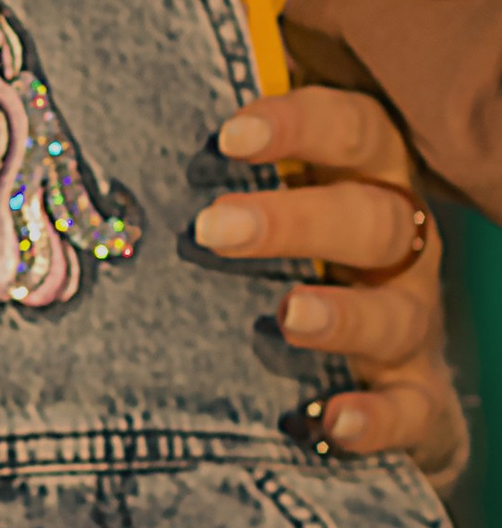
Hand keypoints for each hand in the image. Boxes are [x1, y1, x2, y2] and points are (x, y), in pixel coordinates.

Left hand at [190, 86, 464, 483]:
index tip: (228, 135)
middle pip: (373, 218)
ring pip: (398, 312)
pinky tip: (332, 422)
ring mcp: (410, 325)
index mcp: (365, 180)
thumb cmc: (284, 255)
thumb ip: (209, 159)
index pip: (354, 130)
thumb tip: (109, 105)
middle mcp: (398, 249)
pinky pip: (415, 412)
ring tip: (287, 317)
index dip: (300, 125)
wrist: (360, 366)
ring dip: (344, 315)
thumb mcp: (258, 200)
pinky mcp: (417, 401)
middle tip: (214, 229)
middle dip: (297, 220)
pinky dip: (378, 419)